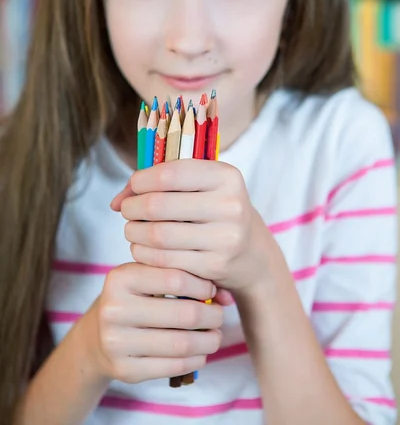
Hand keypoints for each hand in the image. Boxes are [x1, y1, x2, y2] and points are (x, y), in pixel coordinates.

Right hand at [90, 262, 222, 383]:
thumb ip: (185, 277)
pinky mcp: (124, 370)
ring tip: (214, 335)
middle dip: (212, 315)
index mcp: (120, 278)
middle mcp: (113, 309)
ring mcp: (116, 342)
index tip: (211, 290)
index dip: (203, 285)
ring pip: (182, 343)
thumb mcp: (150, 277)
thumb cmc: (135, 298)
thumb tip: (226, 296)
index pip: (176, 278)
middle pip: (184, 314)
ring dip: (209, 340)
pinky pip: (173, 366)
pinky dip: (196, 359)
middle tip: (219, 315)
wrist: (98, 335)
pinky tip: (200, 352)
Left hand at [111, 160, 270, 295]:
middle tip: (127, 211)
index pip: (169, 173)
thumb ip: (159, 184)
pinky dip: (144, 254)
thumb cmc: (213, 212)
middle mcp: (231, 205)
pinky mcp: (216, 265)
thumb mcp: (200, 188)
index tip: (134, 187)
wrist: (250, 254)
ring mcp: (226, 237)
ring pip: (157, 235)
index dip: (141, 180)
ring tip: (132, 230)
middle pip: (158, 205)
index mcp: (227, 176)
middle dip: (132, 208)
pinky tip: (143, 248)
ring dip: (134, 232)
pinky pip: (164, 260)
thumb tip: (116, 201)